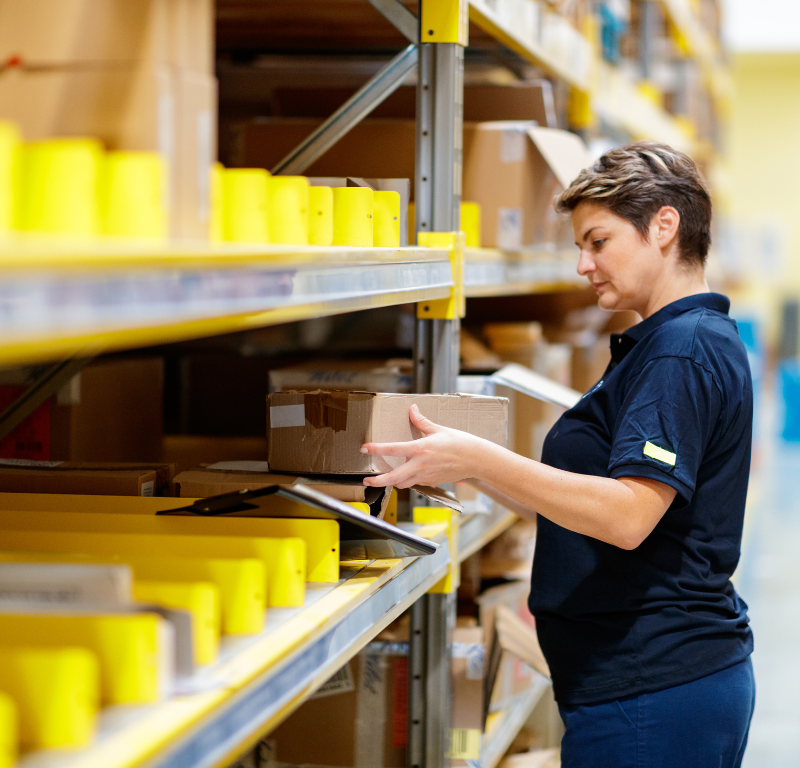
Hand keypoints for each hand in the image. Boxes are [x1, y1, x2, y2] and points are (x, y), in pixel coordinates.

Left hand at [361, 404, 486, 487]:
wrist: (476, 459)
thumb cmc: (460, 443)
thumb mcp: (439, 429)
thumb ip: (421, 421)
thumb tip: (412, 409)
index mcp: (420, 449)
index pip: (392, 449)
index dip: (376, 449)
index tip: (364, 448)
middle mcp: (420, 465)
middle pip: (393, 478)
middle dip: (378, 481)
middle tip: (367, 481)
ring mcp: (426, 476)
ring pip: (403, 484)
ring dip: (394, 481)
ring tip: (387, 478)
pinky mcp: (432, 483)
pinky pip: (416, 483)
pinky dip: (410, 480)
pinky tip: (412, 473)